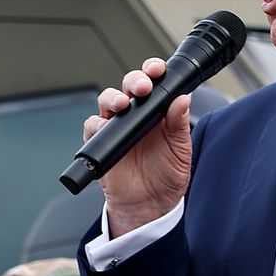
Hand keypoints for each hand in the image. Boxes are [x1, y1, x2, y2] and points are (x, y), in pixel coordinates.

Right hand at [85, 58, 193, 232]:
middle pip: (128, 86)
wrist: (150, 205)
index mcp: (157, 112)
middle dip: (133, 80)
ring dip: (112, 98)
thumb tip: (183, 99)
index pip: (153, 83)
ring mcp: (117, 127)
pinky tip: (105, 127)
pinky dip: (96, 124)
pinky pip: (92, 127)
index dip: (152, 71)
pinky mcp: (101, 142)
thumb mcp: (180, 150)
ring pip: (108, 101)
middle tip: (141, 87)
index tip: (156, 70)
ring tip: (121, 105)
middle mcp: (136, 115)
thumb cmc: (166, 176)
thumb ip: (179, 124)